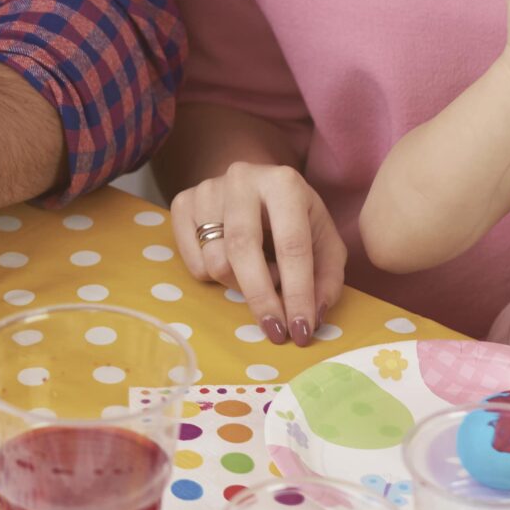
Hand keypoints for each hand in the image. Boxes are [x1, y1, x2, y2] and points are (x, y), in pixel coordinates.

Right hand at [169, 161, 346, 344]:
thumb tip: (313, 316)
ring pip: (216, 261)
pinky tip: (232, 263)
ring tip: (259, 275)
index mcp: (284, 183)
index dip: (298, 293)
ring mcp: (207, 190)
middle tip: (275, 331)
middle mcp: (241, 179)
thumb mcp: (324, 242)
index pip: (291, 246)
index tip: (302, 330)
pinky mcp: (182, 203)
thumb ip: (327, 278)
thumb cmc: (294, 219)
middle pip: (243, 251)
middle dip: (261, 298)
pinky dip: (215, 278)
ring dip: (241, 285)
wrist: (256, 186)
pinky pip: (194, 263)